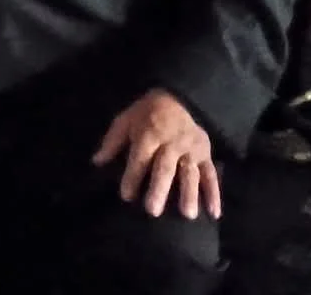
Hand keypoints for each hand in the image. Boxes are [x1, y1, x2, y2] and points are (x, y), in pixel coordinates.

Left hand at [91, 89, 220, 218]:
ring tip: (187, 214)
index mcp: (150, 133)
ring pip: (190, 172)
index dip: (132, 176)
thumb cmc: (146, 114)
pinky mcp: (206, 153)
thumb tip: (96, 162)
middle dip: (159, 188)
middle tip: (153, 210)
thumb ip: (112, 141)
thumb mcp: (126, 120)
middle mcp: (172, 142)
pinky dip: (214, 193)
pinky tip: (214, 213)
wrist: (179, 97)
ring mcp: (191, 149)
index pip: (140, 157)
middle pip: (165, 167)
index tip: (126, 196)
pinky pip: (211, 174)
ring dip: (189, 193)